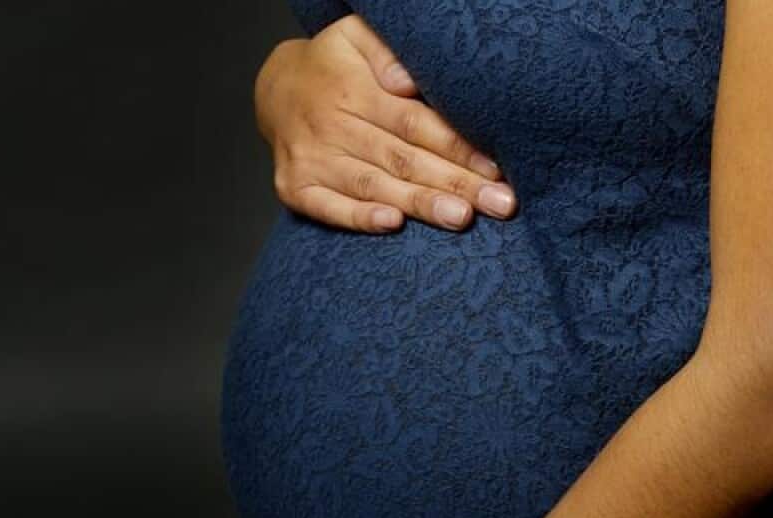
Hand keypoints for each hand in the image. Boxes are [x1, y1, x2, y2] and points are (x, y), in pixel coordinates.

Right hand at [254, 15, 517, 233]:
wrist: (275, 90)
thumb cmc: (333, 66)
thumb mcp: (355, 37)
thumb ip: (386, 52)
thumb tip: (408, 80)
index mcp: (353, 90)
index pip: (413, 122)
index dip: (456, 147)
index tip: (494, 168)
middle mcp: (331, 126)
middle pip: (402, 159)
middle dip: (454, 183)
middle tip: (497, 205)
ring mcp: (311, 160)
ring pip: (374, 186)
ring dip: (420, 204)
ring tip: (460, 218)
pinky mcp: (295, 188)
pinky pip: (330, 208)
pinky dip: (359, 218)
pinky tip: (392, 224)